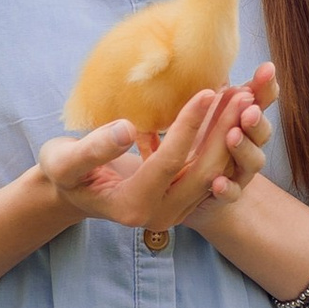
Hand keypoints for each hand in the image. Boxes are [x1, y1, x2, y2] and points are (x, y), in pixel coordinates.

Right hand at [37, 84, 251, 234]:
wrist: (72, 190)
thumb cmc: (64, 171)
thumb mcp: (65, 159)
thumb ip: (94, 147)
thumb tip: (128, 128)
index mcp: (132, 206)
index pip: (169, 163)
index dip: (188, 127)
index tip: (207, 92)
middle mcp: (160, 215)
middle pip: (203, 171)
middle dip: (224, 130)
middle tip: (243, 92)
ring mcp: (175, 212)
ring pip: (214, 172)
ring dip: (231, 134)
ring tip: (244, 94)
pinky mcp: (184, 202)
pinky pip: (212, 171)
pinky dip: (224, 140)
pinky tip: (231, 109)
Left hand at [205, 62, 277, 201]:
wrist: (185, 188)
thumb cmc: (196, 141)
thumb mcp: (198, 110)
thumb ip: (205, 87)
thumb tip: (196, 49)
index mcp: (242, 119)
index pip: (260, 99)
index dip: (266, 86)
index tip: (266, 69)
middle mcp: (248, 144)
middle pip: (262, 131)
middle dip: (256, 118)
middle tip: (248, 109)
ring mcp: (240, 172)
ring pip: (253, 162)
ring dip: (244, 148)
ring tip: (232, 136)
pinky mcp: (227, 195)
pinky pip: (233, 193)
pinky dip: (228, 188)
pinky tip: (218, 182)